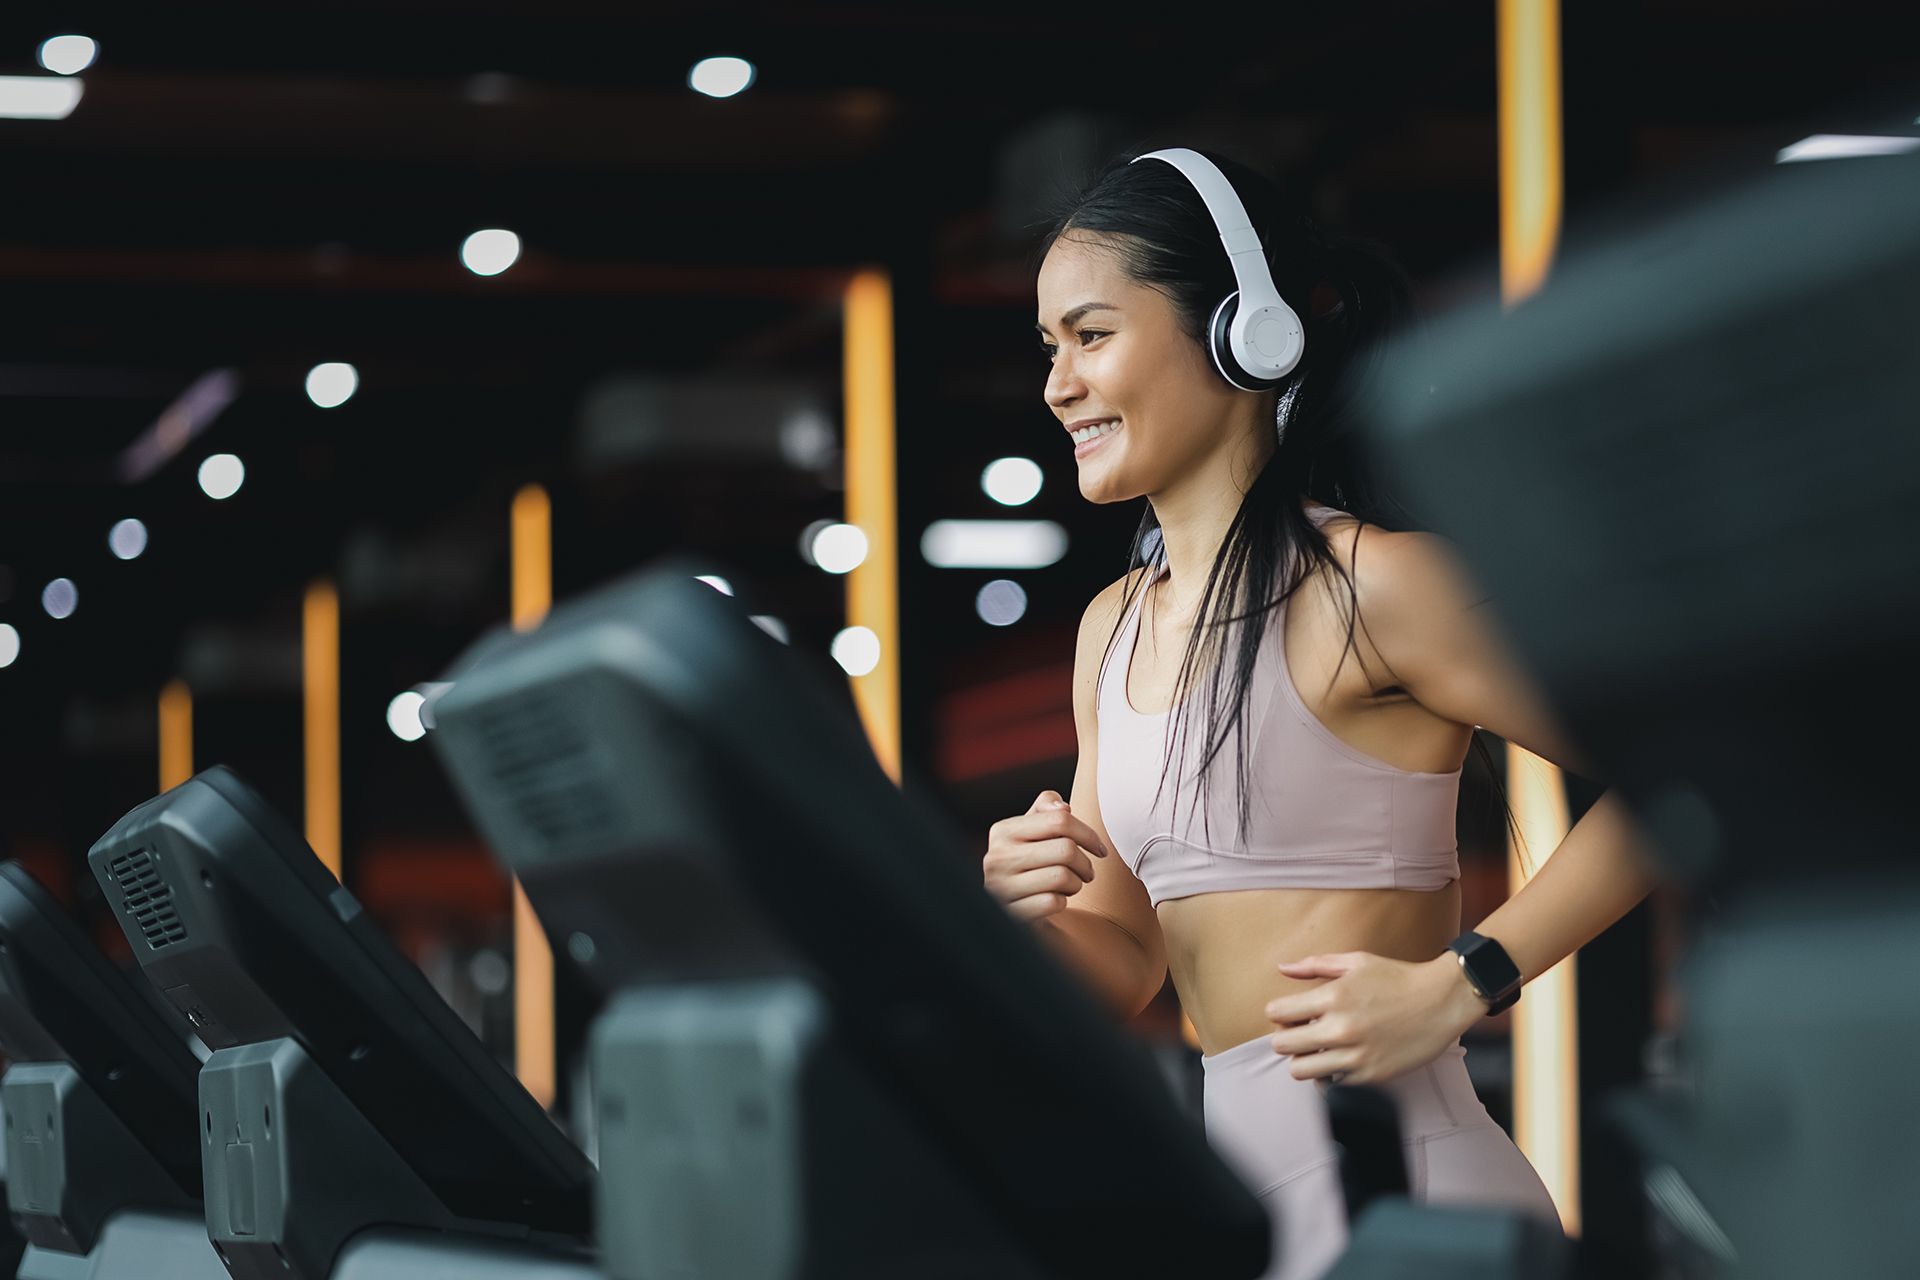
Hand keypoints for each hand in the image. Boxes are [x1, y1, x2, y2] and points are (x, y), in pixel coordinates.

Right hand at [983, 790, 1115, 922]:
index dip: (1088, 833)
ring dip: (1075, 884)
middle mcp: (997, 857)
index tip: (1099, 848)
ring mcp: (1001, 887)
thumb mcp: (1031, 831)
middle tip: (1086, 872)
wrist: (1009, 907)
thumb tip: (1062, 807)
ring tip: (1069, 885)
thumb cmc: (1028, 863)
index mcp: (1003, 831)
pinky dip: (1062, 902)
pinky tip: (1055, 900)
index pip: (1059, 820)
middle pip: (1066, 849)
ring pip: (1062, 877)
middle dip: (1085, 863)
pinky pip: (1053, 903)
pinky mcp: (1012, 913)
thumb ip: (1046, 810)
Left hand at [1263, 951, 1489, 1084]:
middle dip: (1286, 1038)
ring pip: (1300, 1071)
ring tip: (1317, 1049)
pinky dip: (1329, 1074)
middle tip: (1301, 1032)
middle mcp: (1340, 1029)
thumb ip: (1315, 965)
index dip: (1278, 1012)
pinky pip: (1331, 1084)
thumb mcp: (1356, 961)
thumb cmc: (1398, 978)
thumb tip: (1282, 969)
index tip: (1289, 1012)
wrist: (1442, 1001)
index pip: (1277, 1013)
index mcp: (1332, 997)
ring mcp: (1355, 1056)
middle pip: (1282, 1046)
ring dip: (1303, 1060)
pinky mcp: (1370, 1076)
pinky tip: (1339, 1060)